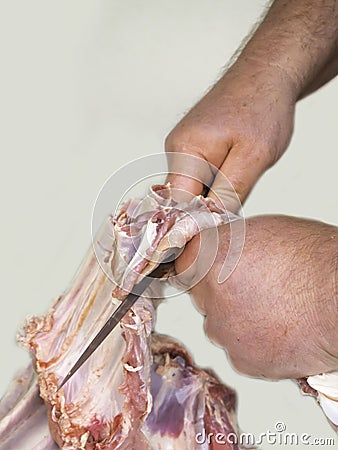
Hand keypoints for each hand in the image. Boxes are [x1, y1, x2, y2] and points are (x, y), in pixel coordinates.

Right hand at [165, 60, 295, 209]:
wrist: (265, 74)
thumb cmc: (261, 107)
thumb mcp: (254, 156)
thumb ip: (229, 193)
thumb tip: (210, 223)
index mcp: (185, 151)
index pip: (177, 205)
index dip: (195, 222)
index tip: (217, 230)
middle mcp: (176, 150)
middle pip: (183, 199)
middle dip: (208, 208)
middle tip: (238, 196)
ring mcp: (183, 148)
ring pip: (193, 190)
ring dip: (215, 194)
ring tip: (240, 174)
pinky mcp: (192, 148)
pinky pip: (199, 178)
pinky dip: (217, 182)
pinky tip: (235, 168)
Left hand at [175, 215, 337, 378]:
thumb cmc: (315, 260)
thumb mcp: (265, 231)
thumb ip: (231, 244)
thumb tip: (222, 252)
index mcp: (212, 256)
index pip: (185, 263)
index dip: (200, 267)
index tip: (207, 270)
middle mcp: (210, 294)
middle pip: (203, 297)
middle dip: (221, 294)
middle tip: (252, 290)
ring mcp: (225, 330)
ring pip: (221, 327)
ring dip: (237, 321)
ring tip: (272, 312)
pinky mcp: (243, 359)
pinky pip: (240, 351)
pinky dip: (254, 344)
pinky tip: (279, 331)